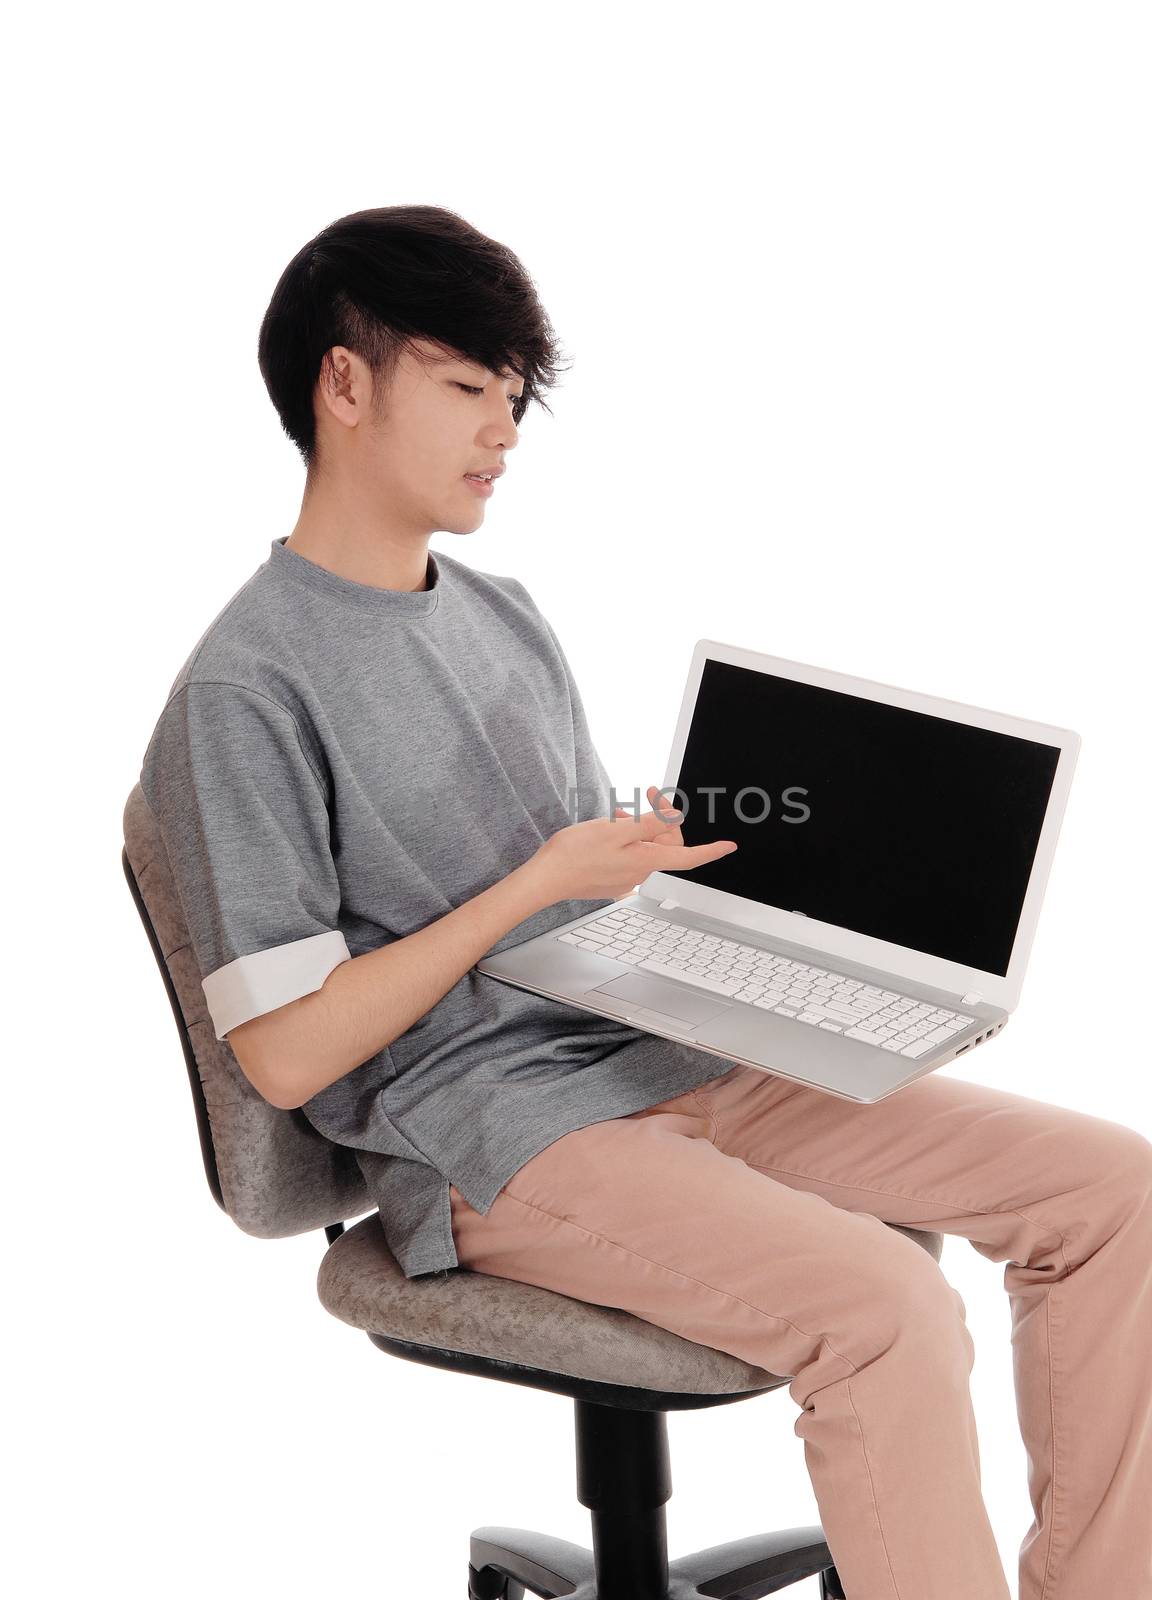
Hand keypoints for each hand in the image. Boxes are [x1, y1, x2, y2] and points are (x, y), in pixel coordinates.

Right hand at [529, 782, 737, 904]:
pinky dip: (623, 840)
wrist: (545, 879)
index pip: (688, 857)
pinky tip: (605, 832)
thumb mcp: (615, 829)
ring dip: (636, 827)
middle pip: (664, 844)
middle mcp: (639, 873)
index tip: (729, 846)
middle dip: (657, 819)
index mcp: (645, 860)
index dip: (711, 851)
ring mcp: (624, 879)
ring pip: (643, 847)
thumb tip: (677, 819)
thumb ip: (650, 824)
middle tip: (643, 796)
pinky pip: (627, 857)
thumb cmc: (575, 853)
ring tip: (615, 815)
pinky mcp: (610, 881)